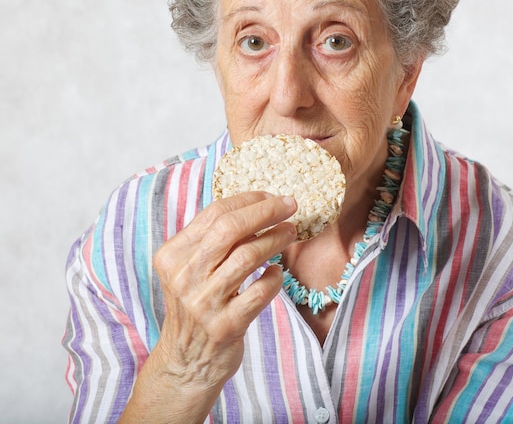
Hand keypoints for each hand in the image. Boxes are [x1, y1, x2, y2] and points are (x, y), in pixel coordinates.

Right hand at [120, 192, 296, 422]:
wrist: (186, 363)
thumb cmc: (196, 305)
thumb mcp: (190, 270)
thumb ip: (212, 240)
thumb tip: (257, 207)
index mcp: (173, 255)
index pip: (215, 213)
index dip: (249, 200)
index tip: (272, 197)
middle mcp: (184, 277)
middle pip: (230, 229)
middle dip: (266, 211)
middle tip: (290, 206)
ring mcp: (203, 303)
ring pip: (248, 256)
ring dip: (275, 239)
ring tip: (290, 233)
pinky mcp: (225, 326)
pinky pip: (259, 291)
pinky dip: (274, 277)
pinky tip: (277, 272)